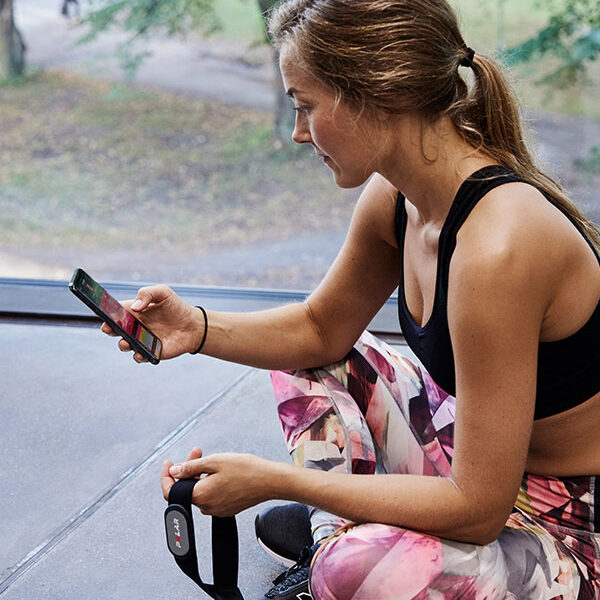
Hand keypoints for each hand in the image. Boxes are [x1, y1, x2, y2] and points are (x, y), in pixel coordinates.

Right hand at [100, 284, 203, 361]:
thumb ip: (147, 294)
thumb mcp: (163, 292)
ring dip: (122, 344)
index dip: (106, 311)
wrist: (193, 325)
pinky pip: (139, 356)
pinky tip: (141, 354)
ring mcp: (140, 340)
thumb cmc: (176, 307)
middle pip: (115, 329)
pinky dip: (138, 356)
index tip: (101, 311)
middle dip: (108, 328)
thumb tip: (135, 307)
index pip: (115, 311)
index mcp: (133, 311)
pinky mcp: (150, 352)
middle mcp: (134, 326)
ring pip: (125, 344)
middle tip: (107, 328)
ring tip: (126, 342)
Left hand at [161, 447, 278, 516]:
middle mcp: (207, 507)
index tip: (168, 463)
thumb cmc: (246, 469)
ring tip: (211, 458)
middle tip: (197, 451)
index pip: (172, 491)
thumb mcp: (214, 461)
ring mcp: (218, 509)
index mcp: (201, 496)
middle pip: (188, 488)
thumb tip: (174, 472)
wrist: (270, 481)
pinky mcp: (227, 508)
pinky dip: (209, 482)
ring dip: (199, 474)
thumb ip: (190, 467)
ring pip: (200, 490)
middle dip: (188, 469)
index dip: (166, 476)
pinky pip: (211, 495)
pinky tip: (219, 470)